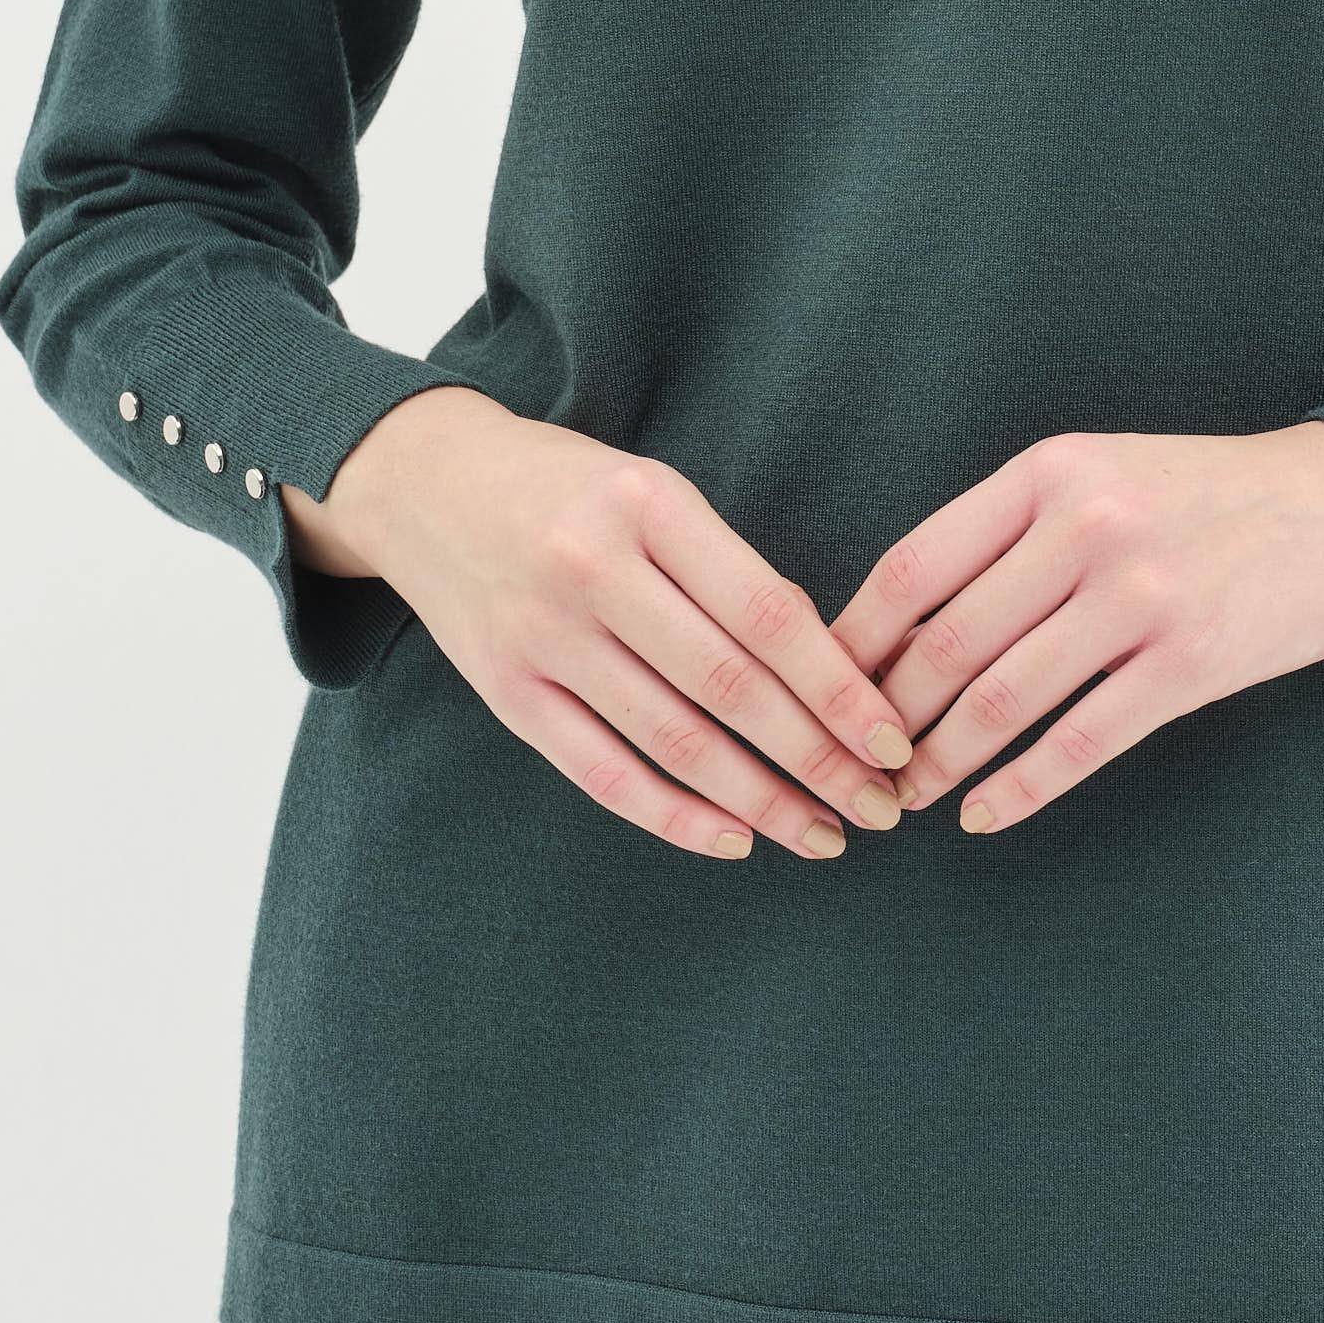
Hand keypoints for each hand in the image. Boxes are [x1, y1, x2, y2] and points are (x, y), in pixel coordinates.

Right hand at [284, 389, 912, 863]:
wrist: (428, 483)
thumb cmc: (571, 487)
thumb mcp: (654, 490)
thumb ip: (729, 569)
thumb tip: (835, 671)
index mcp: (650, 504)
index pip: (768, 613)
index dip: (838, 686)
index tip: (895, 738)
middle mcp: (593, 569)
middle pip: (729, 686)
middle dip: (817, 757)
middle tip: (881, 808)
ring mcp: (544, 637)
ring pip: (673, 741)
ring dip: (760, 800)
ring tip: (822, 833)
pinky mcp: (507, 694)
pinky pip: (603, 774)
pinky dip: (675, 817)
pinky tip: (734, 839)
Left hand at [827, 418, 1323, 835]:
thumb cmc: (1211, 494)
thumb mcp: (1104, 472)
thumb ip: (1016, 530)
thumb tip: (910, 620)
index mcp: (1051, 471)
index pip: (915, 564)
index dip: (855, 640)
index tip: (822, 690)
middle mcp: (1087, 524)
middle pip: (946, 642)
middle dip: (888, 717)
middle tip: (857, 765)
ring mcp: (1141, 595)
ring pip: (1002, 700)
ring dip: (943, 762)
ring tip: (912, 797)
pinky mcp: (1191, 662)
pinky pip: (1080, 742)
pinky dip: (1020, 790)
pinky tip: (987, 816)